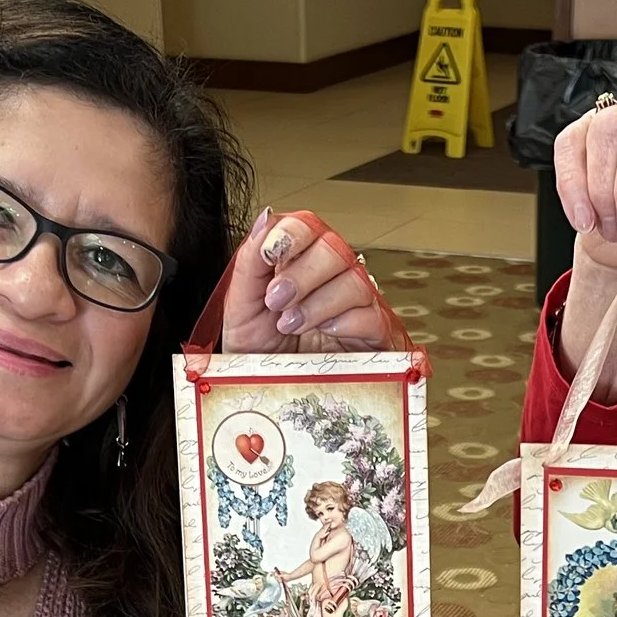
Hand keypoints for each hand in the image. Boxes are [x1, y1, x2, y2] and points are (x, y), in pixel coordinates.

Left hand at [219, 208, 388, 353]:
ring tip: (292, 325)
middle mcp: (331, 278)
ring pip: (354, 279)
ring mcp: (356, 305)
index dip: (291, 233)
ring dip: (318, 303)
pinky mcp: (375, 335)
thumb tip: (264, 221)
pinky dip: (342, 323)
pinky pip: (371, 315)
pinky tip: (322, 335)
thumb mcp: (241, 308)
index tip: (271, 255)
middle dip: (302, 274)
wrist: (270, 395)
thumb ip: (250, 263)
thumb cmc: (259, 354)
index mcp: (299, 262)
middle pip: (334, 247)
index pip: (307, 226)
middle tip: (277, 301)